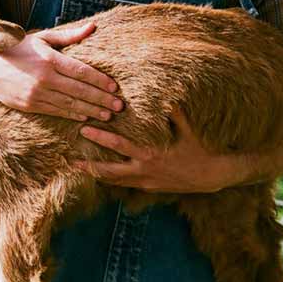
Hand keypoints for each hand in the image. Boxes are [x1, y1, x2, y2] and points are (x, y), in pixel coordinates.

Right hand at [0, 23, 123, 120]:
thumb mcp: (42, 38)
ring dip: (91, 110)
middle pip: (80, 91)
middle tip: (120, 106)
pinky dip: (73, 115)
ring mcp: (37, 93)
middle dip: (102, 99)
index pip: (81, 71)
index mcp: (49, 59)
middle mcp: (44, 77)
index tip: (115, 87)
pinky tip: (85, 117)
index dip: (100, 80)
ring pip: (70, 105)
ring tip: (108, 115)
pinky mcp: (30, 105)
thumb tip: (93, 27)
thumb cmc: (18, 49)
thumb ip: (69, 36)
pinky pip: (57, 111)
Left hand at [75, 108, 247, 192]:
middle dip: (89, 165)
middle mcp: (144, 171)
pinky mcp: (147, 188)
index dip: (101, 138)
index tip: (85, 129)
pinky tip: (99, 176)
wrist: (211, 177)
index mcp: (151, 154)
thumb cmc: (198, 150)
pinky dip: (111, 180)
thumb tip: (165, 93)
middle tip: (70, 159)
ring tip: (78, 169)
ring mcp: (145, 182)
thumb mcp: (187, 130)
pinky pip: (124, 185)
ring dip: (96, 175)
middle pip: (110, 171)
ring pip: (115, 181)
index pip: (120, 145)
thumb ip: (174, 113)